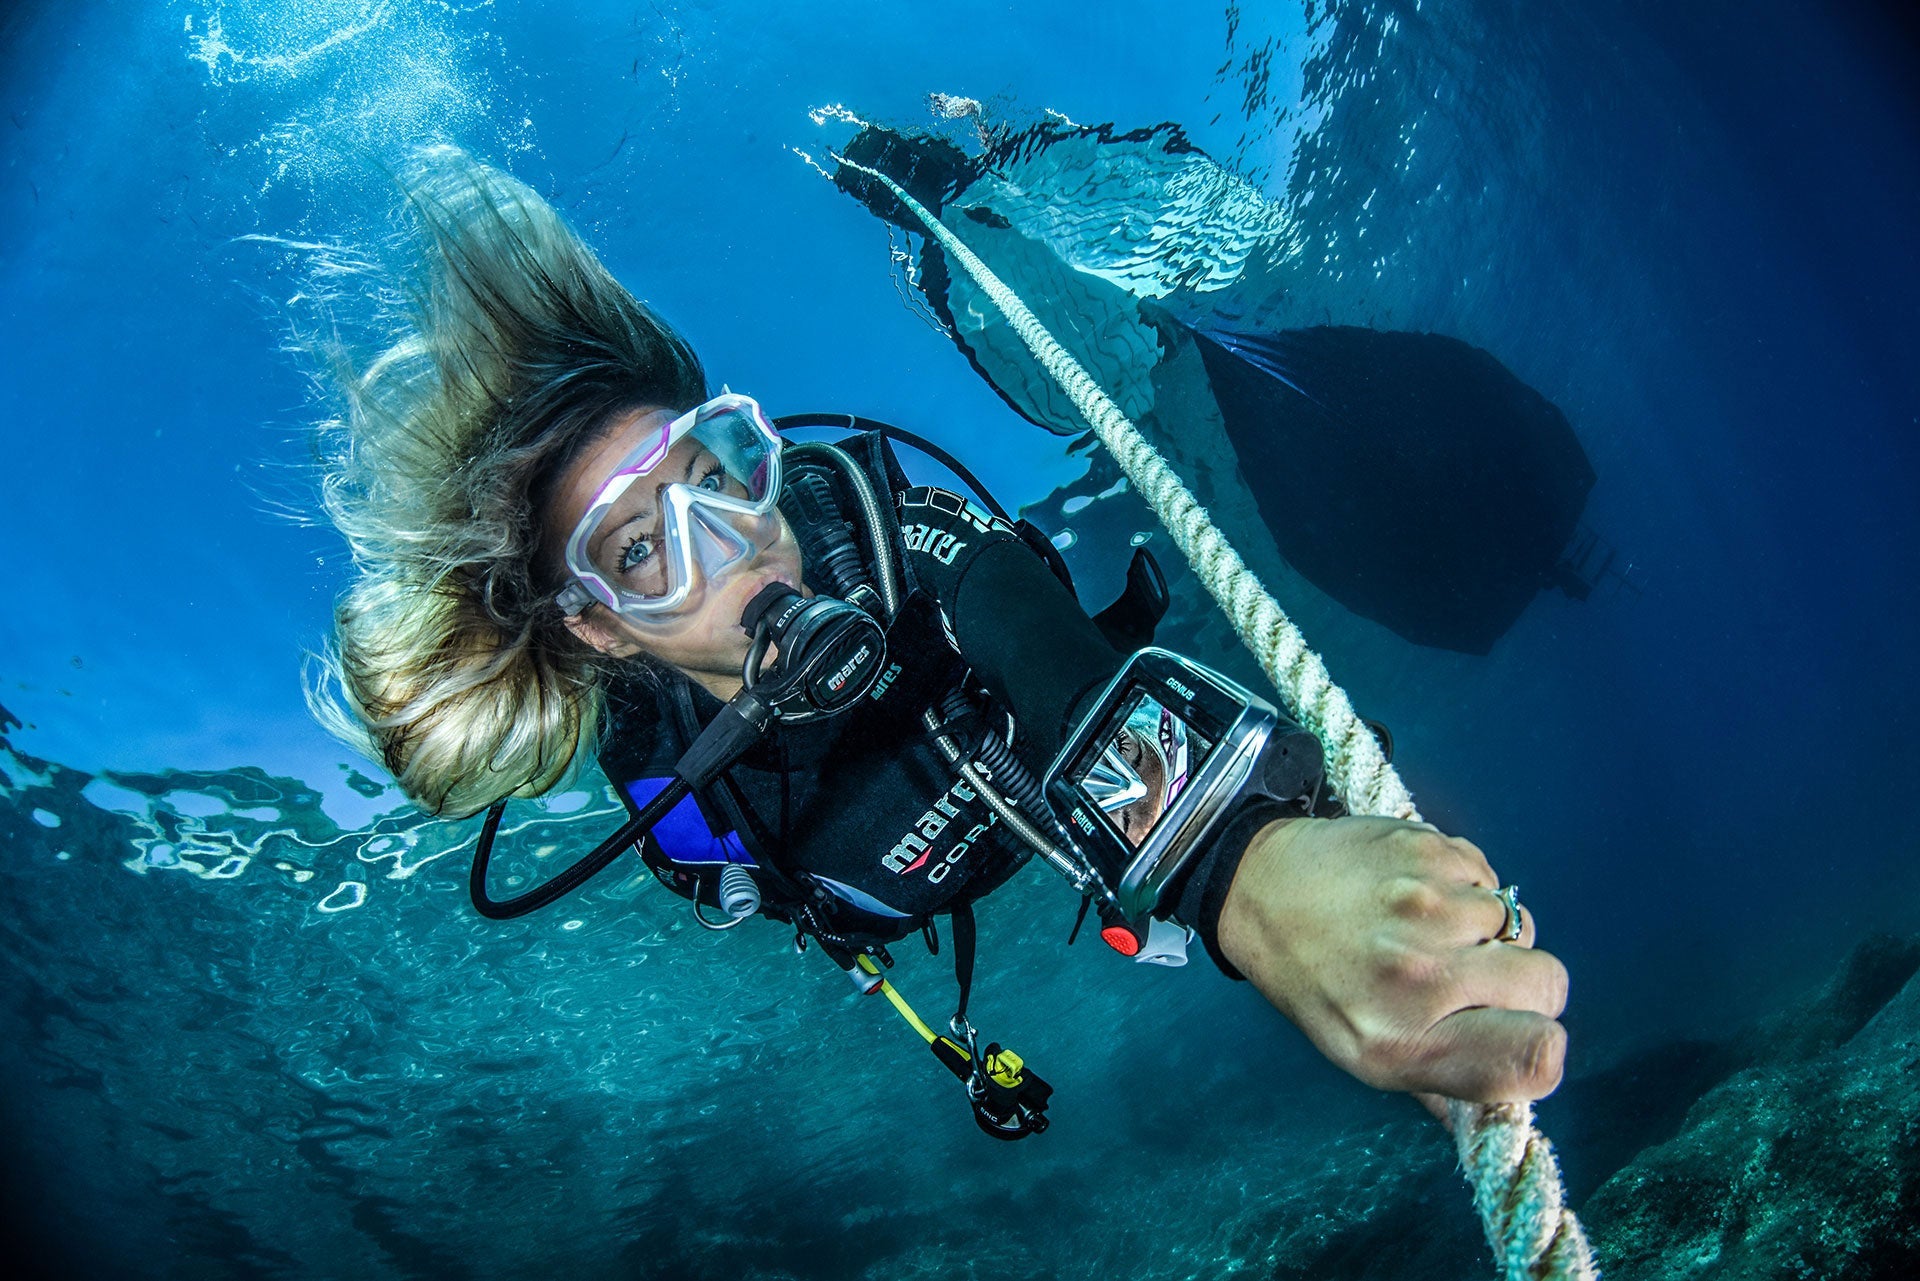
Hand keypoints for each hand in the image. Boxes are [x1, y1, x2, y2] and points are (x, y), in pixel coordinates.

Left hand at [1217, 817, 1567, 1106]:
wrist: (1261, 888)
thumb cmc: (1313, 978)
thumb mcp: (1358, 1051)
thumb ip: (1438, 1080)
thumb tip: (1503, 1106)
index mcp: (1403, 1043)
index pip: (1533, 1057)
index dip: (1543, 1049)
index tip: (1522, 1034)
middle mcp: (1420, 977)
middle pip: (1547, 983)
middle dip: (1524, 983)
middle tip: (1475, 977)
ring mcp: (1426, 908)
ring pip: (1519, 924)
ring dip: (1488, 931)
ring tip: (1429, 930)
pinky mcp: (1428, 853)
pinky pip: (1490, 878)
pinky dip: (1467, 887)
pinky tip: (1420, 894)